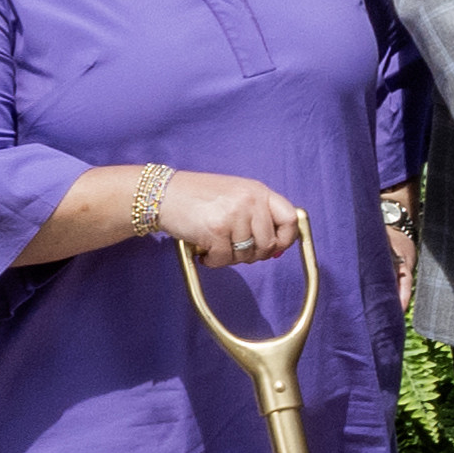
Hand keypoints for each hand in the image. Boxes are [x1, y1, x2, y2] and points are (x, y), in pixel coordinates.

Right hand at [157, 170, 311, 264]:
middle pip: (268, 244)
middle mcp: (250, 201)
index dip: (286, 238)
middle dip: (253, 254)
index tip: (275, 247)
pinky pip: (224, 259)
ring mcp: (234, 216)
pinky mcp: (216, 231)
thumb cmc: (197, 196)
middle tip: (234, 250)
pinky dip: (214, 261)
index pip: (291, 218)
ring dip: (230, 258)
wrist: (162, 194)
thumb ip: (257, 215)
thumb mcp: (234, 195)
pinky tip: (203, 252)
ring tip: (215, 246)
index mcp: (258, 191)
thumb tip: (277, 250)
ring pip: (246, 255)